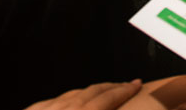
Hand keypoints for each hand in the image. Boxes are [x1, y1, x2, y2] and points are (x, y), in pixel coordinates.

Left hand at [27, 81, 142, 109]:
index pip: (106, 99)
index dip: (123, 90)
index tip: (135, 84)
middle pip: (90, 92)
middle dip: (110, 86)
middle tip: (125, 84)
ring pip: (70, 94)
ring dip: (89, 91)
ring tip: (101, 92)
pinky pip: (50, 102)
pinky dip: (64, 100)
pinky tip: (67, 102)